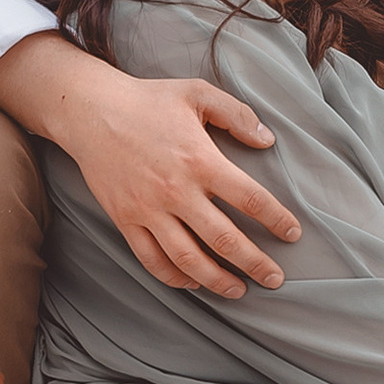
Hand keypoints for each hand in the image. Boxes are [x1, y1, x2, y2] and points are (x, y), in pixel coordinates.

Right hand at [55, 71, 301, 298]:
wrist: (90, 111)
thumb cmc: (148, 100)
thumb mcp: (197, 93)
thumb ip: (236, 115)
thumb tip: (268, 140)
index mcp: (201, 160)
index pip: (251, 199)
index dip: (277, 220)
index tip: (293, 233)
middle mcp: (177, 191)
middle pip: (225, 240)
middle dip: (256, 264)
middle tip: (275, 279)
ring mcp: (149, 210)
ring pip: (188, 259)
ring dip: (217, 281)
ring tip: (239, 291)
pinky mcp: (125, 219)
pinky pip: (151, 259)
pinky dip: (174, 277)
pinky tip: (193, 282)